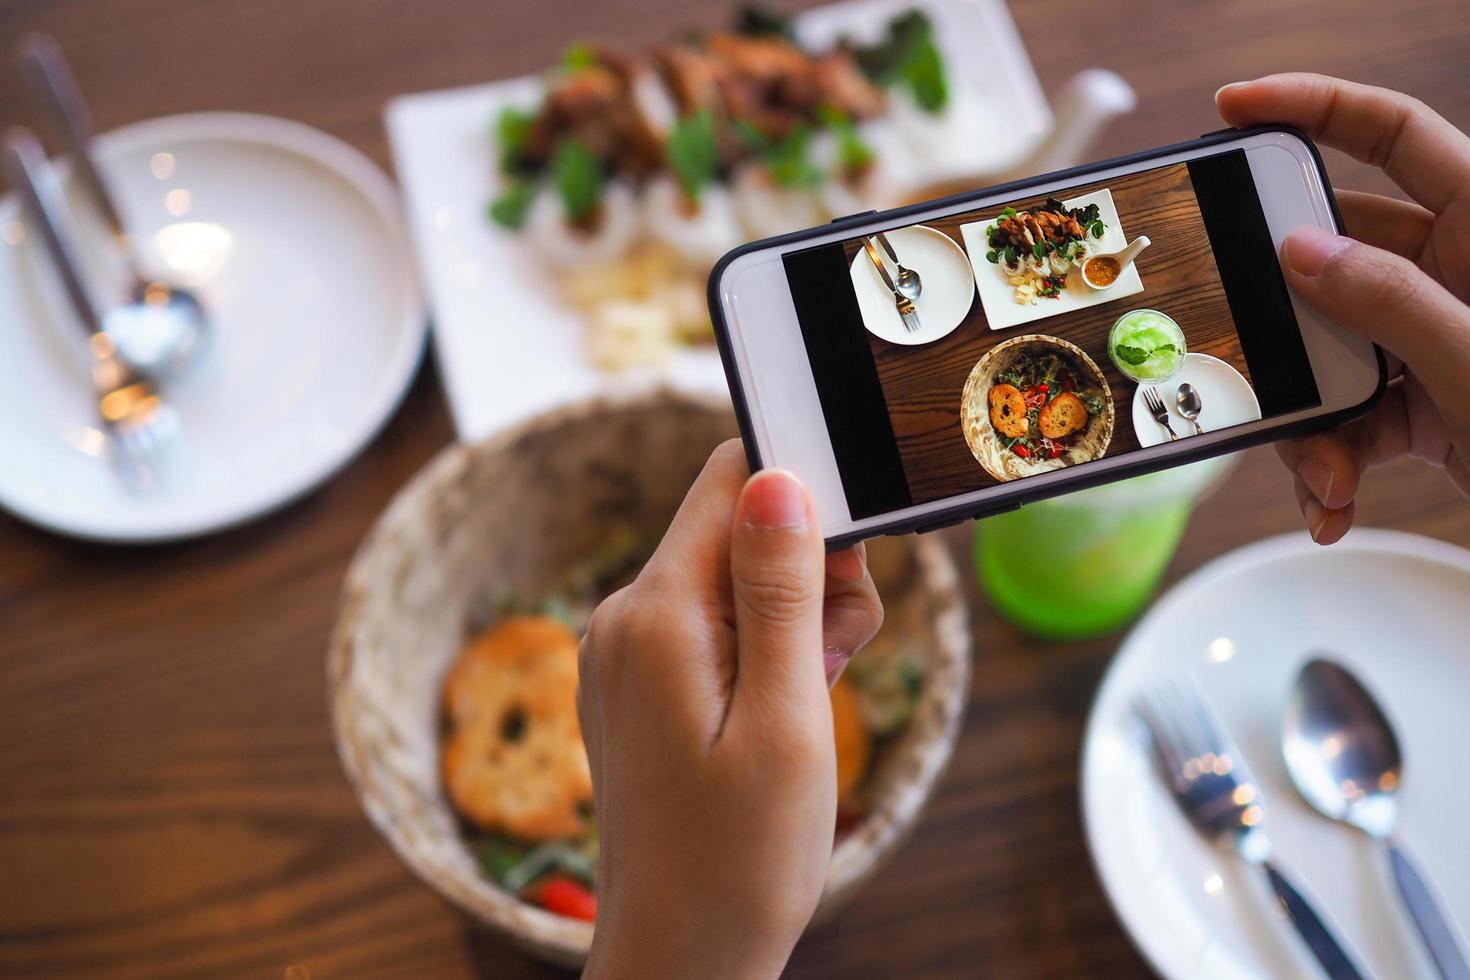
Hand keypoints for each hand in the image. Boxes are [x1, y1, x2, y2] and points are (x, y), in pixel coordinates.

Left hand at [578, 441, 882, 979]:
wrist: (679, 958)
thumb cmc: (739, 859)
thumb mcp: (785, 719)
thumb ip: (781, 590)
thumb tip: (777, 477)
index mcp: (657, 612)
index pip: (731, 477)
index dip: (806, 499)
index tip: (846, 573)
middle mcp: (626, 616)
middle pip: (739, 527)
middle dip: (809, 574)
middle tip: (831, 663)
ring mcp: (626, 651)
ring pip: (733, 578)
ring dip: (793, 620)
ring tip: (804, 703)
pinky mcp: (639, 681)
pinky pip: (712, 625)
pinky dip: (760, 651)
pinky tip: (777, 714)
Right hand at [1216, 73, 1469, 542]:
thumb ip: (1389, 299)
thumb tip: (1302, 251)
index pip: (1395, 135)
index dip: (1314, 107)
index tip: (1236, 109)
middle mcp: (1454, 274)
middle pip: (1334, 260)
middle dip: (1286, 323)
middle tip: (1254, 349)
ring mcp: (1432, 339)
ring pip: (1328, 350)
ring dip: (1309, 417)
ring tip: (1322, 470)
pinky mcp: (1421, 403)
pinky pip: (1348, 415)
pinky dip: (1331, 458)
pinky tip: (1332, 499)